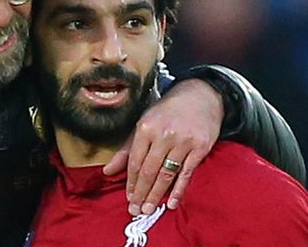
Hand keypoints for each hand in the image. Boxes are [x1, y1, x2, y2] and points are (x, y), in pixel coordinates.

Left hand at [103, 78, 221, 213]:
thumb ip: (126, 149)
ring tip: (148, 209)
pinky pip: (187, 173)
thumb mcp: (144, 124)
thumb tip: (107, 171)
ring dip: (156, 195)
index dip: (131, 182)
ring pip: (166, 174)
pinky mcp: (200, 147)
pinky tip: (171, 203)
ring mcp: (183, 141)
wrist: (200, 96)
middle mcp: (164, 134)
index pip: (135, 161)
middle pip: (149, 170)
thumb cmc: (167, 112)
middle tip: (135, 211)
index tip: (128, 198)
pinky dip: (179, 190)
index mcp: (146, 128)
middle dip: (141, 193)